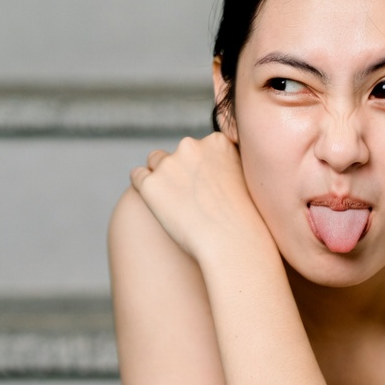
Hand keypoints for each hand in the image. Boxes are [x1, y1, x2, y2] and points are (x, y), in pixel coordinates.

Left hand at [130, 134, 268, 261]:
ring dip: (161, 176)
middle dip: (181, 170)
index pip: (200, 146)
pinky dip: (143, 186)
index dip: (201, 167)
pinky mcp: (151, 184)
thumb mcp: (246, 179)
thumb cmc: (242, 218)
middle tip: (191, 198)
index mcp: (217, 142)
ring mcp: (169, 164)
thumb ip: (228, 164)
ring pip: (156, 161)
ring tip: (173, 201)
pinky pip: (138, 176)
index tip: (206, 187)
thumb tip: (210, 166)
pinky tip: (154, 201)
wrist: (231, 242)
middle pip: (178, 152)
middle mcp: (191, 146)